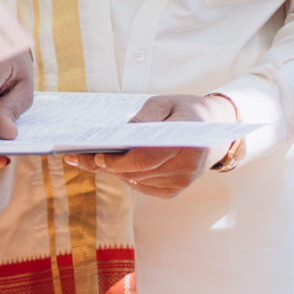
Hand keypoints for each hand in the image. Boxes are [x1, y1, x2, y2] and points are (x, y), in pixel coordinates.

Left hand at [62, 93, 230, 198]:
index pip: (147, 157)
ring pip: (137, 180)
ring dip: (113, 171)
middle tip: (77, 157)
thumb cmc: (186, 111)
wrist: (216, 131)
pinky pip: (143, 186)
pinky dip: (127, 176)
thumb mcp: (165, 102)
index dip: (119, 160)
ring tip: (87, 159)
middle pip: (137, 171)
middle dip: (106, 165)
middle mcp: (187, 166)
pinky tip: (113, 166)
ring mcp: (182, 182)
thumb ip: (145, 116)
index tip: (96, 155)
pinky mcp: (175, 190)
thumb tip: (121, 131)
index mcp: (187, 141)